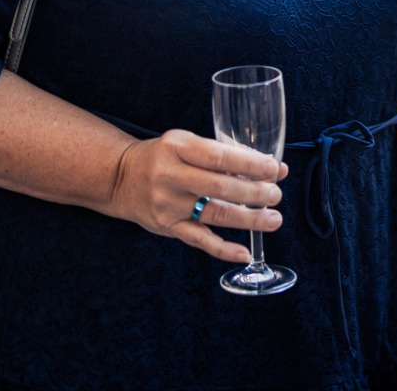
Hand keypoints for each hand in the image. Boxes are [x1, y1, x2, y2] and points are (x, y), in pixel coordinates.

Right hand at [107, 129, 289, 262]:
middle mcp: (170, 176)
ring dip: (248, 220)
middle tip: (276, 194)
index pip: (218, 156)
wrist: (121, 178)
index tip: (274, 168)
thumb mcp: (186, 143)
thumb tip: (272, 167)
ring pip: (215, 215)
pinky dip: (223, 249)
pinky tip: (245, 253)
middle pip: (219, 187)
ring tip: (273, 219)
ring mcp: (168, 204)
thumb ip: (224, 153)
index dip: (249, 164)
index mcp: (177, 147)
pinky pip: (199, 241)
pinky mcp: (167, 227)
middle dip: (254, 193)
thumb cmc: (164, 157)